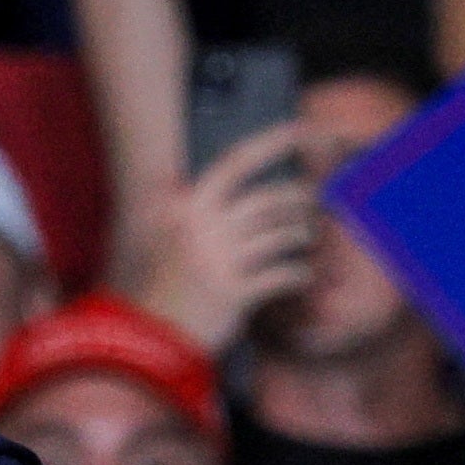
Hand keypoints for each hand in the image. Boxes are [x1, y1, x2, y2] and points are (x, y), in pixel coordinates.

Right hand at [127, 124, 314, 351]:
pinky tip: (302, 276)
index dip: (277, 141)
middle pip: (270, 199)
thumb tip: (198, 182)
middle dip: (301, 198)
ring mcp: (219, 260)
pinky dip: (300, 274)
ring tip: (307, 238)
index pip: (238, 161)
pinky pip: (284, 274)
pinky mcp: (235, 292)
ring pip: (282, 234)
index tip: (308, 129)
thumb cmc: (164, 284)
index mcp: (186, 206)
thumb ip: (186, 207)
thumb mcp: (168, 236)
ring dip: (303, 235)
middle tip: (315, 202)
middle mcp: (203, 227)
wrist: (149, 335)